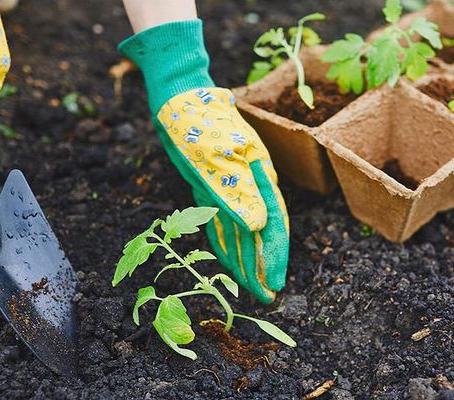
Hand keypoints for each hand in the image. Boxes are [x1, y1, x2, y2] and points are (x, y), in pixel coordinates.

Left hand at [120, 20, 288, 302]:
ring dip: (245, 258)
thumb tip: (258, 227)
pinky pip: (221, 221)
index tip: (274, 284)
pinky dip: (225, 241)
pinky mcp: (211, 187)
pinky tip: (227, 257)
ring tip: (249, 285)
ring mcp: (231, 185)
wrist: (178, 99)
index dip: (274, 256)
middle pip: (259, 231)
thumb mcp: (217, 157)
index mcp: (258, 176)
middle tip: (264, 295)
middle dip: (261, 264)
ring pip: (241, 229)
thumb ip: (237, 192)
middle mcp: (249, 184)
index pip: (272, 224)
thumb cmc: (198, 123)